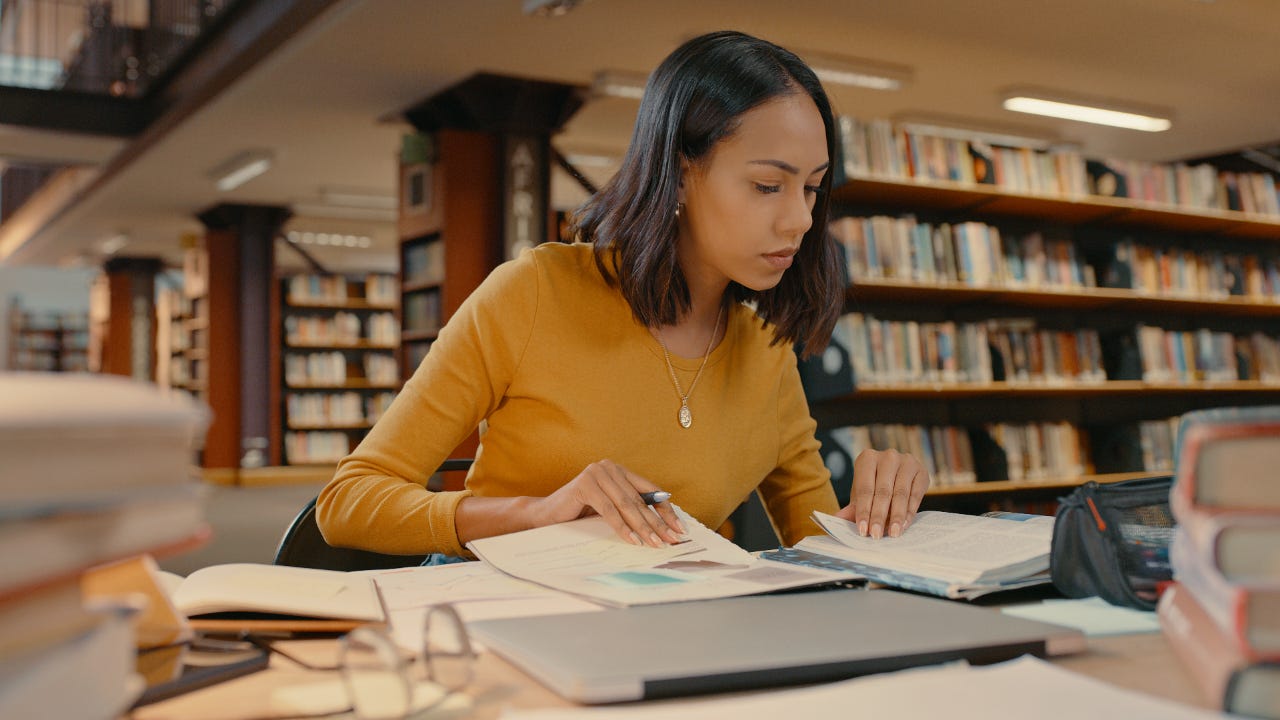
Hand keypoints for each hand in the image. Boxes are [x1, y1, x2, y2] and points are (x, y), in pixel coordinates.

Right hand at [531, 460, 684, 546]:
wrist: (544, 516)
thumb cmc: (579, 514)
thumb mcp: (610, 510)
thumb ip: (630, 510)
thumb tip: (663, 526)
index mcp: (618, 471)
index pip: (649, 491)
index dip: (665, 510)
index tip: (679, 528)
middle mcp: (609, 468)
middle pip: (639, 500)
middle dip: (657, 522)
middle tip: (671, 540)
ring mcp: (596, 473)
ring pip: (626, 505)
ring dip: (643, 527)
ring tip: (655, 543)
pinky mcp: (585, 485)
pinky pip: (609, 510)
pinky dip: (622, 527)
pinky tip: (633, 540)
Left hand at [834, 448, 929, 538]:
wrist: (900, 473)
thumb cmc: (875, 484)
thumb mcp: (862, 493)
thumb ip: (852, 507)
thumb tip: (837, 519)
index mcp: (867, 458)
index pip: (864, 488)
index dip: (863, 510)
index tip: (862, 530)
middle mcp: (888, 456)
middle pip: (883, 491)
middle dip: (878, 516)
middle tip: (876, 535)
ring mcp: (906, 462)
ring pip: (900, 494)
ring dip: (896, 516)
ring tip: (893, 533)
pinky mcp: (921, 471)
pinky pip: (915, 494)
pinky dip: (910, 512)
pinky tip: (904, 525)